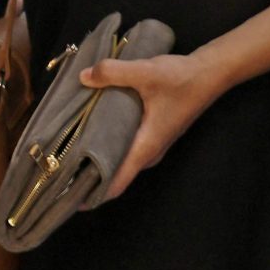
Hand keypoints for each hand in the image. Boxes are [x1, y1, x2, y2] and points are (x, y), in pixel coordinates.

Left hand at [82, 50, 223, 199]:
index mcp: (146, 146)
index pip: (117, 182)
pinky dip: (109, 146)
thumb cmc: (182, 79)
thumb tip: (84, 78)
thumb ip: (114, 73)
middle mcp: (149, 152)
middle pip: (116, 174)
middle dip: (88, 176)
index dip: (92, 194)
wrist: (211, 73)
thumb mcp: (146, 72)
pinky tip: (92, 131)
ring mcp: (153, 144)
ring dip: (99, 159)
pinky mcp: (153, 134)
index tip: (68, 197)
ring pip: (121, 160)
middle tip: (59, 170)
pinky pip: (126, 148)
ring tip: (69, 152)